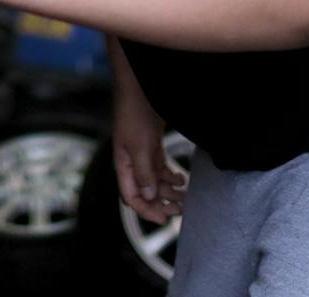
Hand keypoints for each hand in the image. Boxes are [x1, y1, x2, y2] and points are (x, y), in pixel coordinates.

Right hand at [111, 87, 187, 224]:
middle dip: (161, 203)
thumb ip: (144, 172)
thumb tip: (148, 197)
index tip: (164, 220)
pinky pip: (161, 169)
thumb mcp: (140, 146)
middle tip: (180, 209)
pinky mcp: (151, 146)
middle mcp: (131, 163)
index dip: (146, 210)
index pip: (131, 197)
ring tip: (185, 196)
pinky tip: (181, 178)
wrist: (139, 89)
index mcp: (123, 165)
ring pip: (155, 182)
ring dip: (169, 191)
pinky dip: (171, 176)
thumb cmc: (134, 115)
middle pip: (145, 192)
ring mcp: (142, 155)